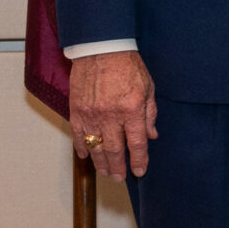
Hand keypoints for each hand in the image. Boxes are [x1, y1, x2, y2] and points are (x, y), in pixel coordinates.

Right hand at [68, 50, 156, 179]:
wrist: (100, 48)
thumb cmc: (128, 66)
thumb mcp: (148, 87)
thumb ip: (150, 114)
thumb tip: (152, 136)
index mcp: (132, 109)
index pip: (136, 143)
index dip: (138, 160)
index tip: (139, 171)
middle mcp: (110, 115)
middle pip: (114, 149)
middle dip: (118, 167)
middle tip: (120, 178)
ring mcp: (91, 114)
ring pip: (95, 146)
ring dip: (100, 162)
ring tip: (106, 173)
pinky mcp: (76, 110)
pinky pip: (78, 134)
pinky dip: (82, 147)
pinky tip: (86, 156)